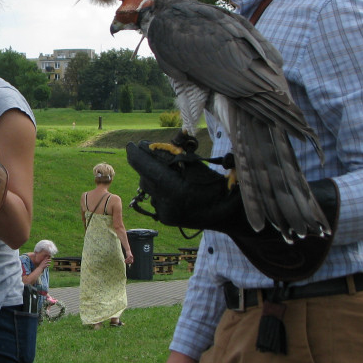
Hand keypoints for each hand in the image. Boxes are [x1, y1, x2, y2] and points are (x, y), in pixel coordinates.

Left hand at [126, 140, 337, 281]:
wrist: (232, 215)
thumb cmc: (220, 185)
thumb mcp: (198, 166)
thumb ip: (175, 157)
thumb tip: (151, 147)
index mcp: (176, 190)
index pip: (147, 168)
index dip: (136, 154)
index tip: (131, 144)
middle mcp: (168, 205)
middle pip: (145, 177)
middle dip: (147, 163)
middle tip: (151, 149)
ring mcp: (166, 214)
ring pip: (148, 188)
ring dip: (153, 175)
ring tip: (168, 168)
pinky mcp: (167, 219)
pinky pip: (155, 198)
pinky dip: (159, 187)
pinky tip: (173, 184)